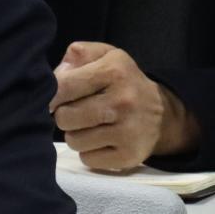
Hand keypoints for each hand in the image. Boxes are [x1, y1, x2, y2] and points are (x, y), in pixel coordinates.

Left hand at [51, 41, 196, 172]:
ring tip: (90, 126)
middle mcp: (123, 101)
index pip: (63, 86)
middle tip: (77, 112)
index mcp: (114, 71)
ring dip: (76, 135)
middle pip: (64, 117)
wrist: (162, 113)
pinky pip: (87, 159)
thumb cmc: (123, 81)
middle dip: (64, 115)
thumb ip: (79, 54)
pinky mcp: (129, 156)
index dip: (53, 94)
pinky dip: (89, 152)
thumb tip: (57, 76)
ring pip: (74, 140)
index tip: (57, 98)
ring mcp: (128, 131)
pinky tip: (101, 141)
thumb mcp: (106, 55)